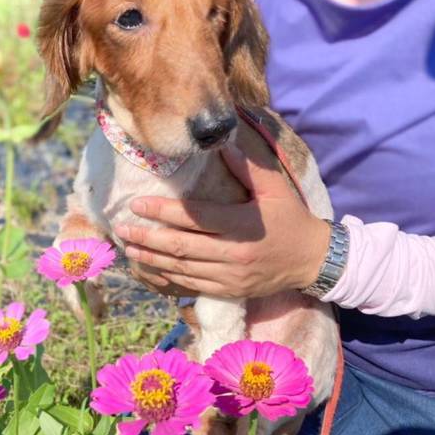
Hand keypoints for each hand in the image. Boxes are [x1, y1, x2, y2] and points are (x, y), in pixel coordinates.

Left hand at [114, 144, 330, 298]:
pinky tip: (150, 268)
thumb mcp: (276, 188)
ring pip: (181, 269)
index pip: (195, 218)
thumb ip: (248, 166)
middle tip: (121, 228)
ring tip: (127, 247)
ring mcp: (230, 277)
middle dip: (146, 238)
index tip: (137, 204)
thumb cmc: (291, 219)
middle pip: (180, 247)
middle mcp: (233, 254)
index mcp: (243, 226)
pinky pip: (191, 285)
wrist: (312, 261)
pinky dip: (167, 276)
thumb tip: (222, 142)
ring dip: (151, 259)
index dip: (163, 212)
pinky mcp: (229, 291)